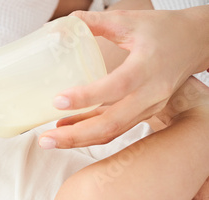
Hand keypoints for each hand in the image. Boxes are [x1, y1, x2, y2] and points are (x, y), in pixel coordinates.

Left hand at [39, 6, 208, 148]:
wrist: (194, 44)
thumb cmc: (162, 30)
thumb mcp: (130, 21)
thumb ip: (95, 23)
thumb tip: (58, 27)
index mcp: (147, 67)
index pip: (116, 86)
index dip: (87, 97)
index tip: (57, 101)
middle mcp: (150, 94)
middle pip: (112, 124)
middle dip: (75, 135)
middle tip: (45, 139)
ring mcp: (147, 108)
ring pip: (112, 131)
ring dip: (78, 140)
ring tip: (49, 140)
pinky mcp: (142, 113)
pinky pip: (113, 128)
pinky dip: (88, 133)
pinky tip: (65, 129)